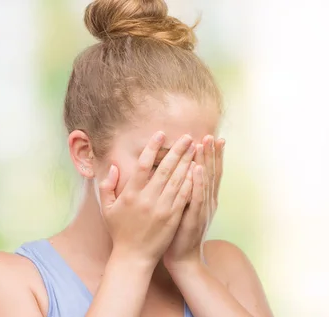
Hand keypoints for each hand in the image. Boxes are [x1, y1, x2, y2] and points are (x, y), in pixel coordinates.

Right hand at [98, 132, 195, 264]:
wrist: (133, 256)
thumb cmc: (119, 231)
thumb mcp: (107, 208)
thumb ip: (107, 186)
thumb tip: (113, 167)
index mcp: (130, 194)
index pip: (143, 165)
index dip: (152, 148)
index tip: (160, 135)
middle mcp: (147, 199)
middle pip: (164, 169)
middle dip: (177, 151)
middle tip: (187, 137)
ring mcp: (161, 208)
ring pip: (177, 180)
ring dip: (187, 163)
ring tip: (195, 149)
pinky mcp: (173, 217)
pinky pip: (183, 196)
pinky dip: (191, 182)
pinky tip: (198, 170)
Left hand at [163, 136, 224, 268]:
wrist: (181, 257)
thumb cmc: (178, 231)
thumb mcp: (184, 207)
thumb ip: (185, 190)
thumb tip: (181, 170)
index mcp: (204, 198)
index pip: (210, 172)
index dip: (213, 155)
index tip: (213, 137)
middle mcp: (207, 201)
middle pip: (211, 173)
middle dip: (211, 153)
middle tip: (212, 135)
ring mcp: (202, 209)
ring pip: (206, 181)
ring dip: (206, 161)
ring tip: (206, 144)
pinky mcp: (194, 217)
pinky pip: (197, 197)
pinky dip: (198, 182)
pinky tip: (198, 169)